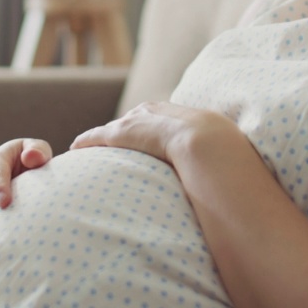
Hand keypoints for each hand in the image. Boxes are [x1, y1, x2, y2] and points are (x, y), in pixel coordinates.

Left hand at [70, 102, 245, 165]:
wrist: (208, 146)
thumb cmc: (224, 157)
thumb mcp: (221, 157)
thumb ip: (217, 169)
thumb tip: (233, 194)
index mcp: (181, 117)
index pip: (159, 120)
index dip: (150, 129)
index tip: (145, 139)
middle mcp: (157, 113)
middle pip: (134, 120)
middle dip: (124, 129)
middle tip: (115, 142)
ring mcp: (139, 122)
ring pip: (114, 129)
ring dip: (101, 137)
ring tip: (88, 146)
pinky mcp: (123, 133)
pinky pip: (99, 136)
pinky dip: (88, 141)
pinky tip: (75, 148)